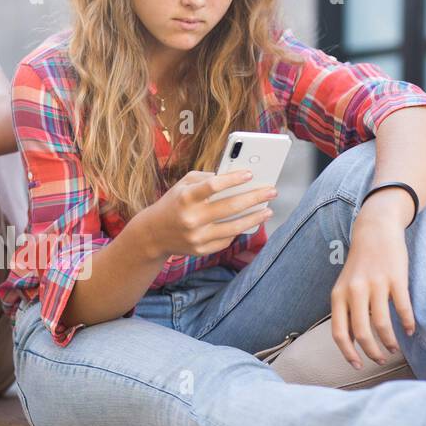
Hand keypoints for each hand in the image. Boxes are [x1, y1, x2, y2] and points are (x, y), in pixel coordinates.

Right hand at [133, 170, 277, 260]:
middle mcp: (191, 218)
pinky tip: (248, 223)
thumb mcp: (182, 185)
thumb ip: (205, 177)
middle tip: (272, 191)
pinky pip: (227, 239)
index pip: (213, 185)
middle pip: (230, 207)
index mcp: (185, 198)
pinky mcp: (201, 250)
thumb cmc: (174, 203)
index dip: (233, 179)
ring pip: (234, 227)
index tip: (250, 174)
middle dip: (255, 198)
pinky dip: (238, 231)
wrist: (153, 234)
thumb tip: (234, 177)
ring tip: (268, 210)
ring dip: (255, 218)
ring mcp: (197, 236)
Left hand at [329, 192, 416, 368]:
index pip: (339, 333)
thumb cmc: (360, 264)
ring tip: (394, 348)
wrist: (375, 231)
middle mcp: (354, 291)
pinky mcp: (395, 278)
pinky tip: (409, 330)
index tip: (357, 366)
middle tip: (380, 360)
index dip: (348, 353)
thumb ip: (346, 311)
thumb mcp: (345, 286)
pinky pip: (402, 308)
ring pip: (382, 324)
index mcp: (338, 295)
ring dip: (390, 341)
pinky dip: (407, 323)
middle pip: (362, 333)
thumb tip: (350, 342)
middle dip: (371, 352)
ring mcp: (375, 284)